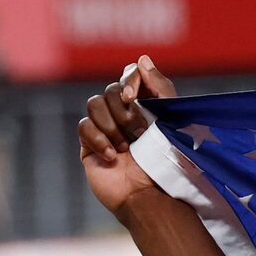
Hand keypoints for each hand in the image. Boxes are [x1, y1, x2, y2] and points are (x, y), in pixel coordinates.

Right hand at [78, 57, 174, 216]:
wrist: (149, 194)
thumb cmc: (165, 160)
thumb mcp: (171, 117)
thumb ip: (159, 86)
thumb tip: (141, 60)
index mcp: (144, 106)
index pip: (128, 75)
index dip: (128, 80)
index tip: (133, 97)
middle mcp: (123, 115)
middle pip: (109, 90)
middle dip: (124, 112)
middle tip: (139, 133)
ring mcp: (105, 130)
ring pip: (94, 104)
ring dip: (112, 126)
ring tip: (126, 148)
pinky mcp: (89, 147)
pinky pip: (84, 127)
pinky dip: (98, 139)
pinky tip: (113, 157)